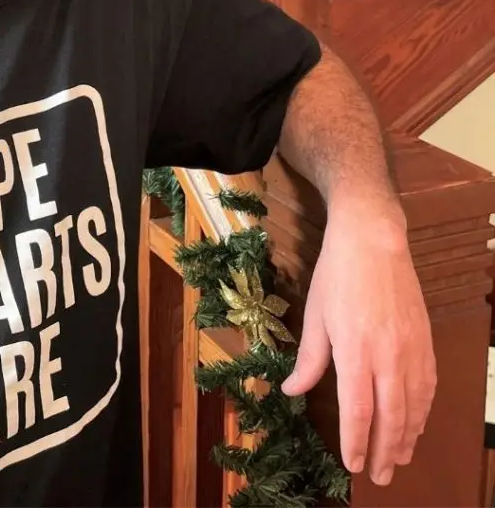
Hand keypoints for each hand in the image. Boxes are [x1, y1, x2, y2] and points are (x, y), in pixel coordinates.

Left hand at [280, 202, 435, 486]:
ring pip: (413, 408)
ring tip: (398, 460)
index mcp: (355, 352)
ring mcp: (412, 351)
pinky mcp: (426, 343)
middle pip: (391, 418)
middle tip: (381, 477)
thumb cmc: (337, 277)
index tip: (353, 465)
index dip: (355, 442)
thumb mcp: (315, 316)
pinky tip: (415, 425)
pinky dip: (422, 413)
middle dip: (385, 451)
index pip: (358, 411)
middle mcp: (388, 357)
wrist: (373, 242)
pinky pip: (427, 388)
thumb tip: (291, 390)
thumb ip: (308, 359)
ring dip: (407, 438)